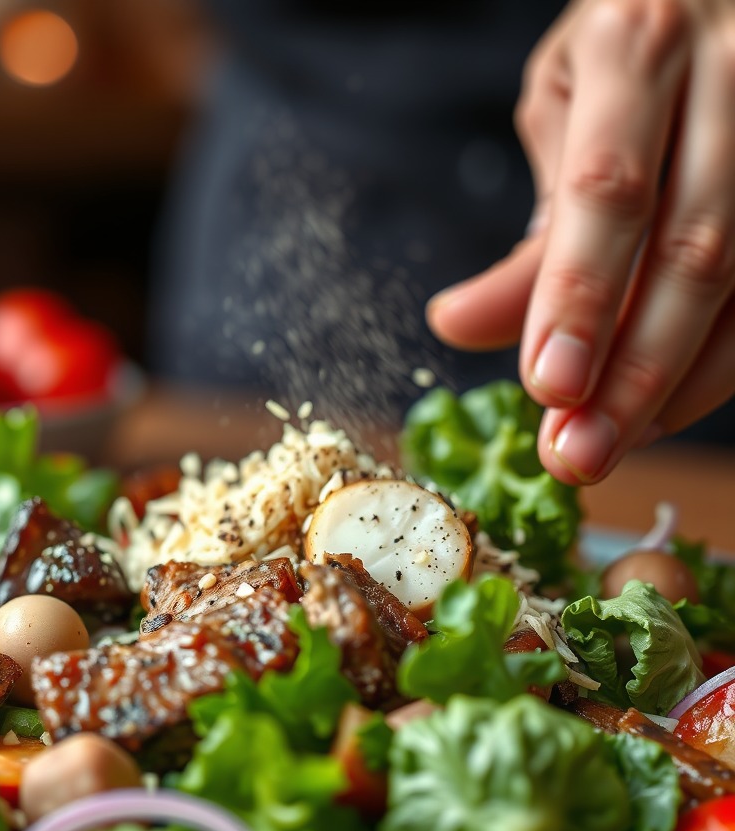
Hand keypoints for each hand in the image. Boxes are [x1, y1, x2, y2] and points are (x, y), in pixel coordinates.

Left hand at [426, 0, 734, 483]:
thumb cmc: (630, 52)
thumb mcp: (562, 112)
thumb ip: (528, 229)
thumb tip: (454, 326)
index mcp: (641, 43)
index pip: (610, 191)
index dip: (581, 297)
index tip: (548, 387)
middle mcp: (732, 73)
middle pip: (693, 249)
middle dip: (631, 370)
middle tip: (575, 455)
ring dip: (677, 385)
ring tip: (606, 447)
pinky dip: (719, 364)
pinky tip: (664, 410)